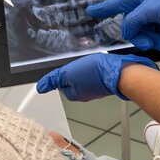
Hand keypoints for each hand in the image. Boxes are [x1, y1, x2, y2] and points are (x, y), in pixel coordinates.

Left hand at [35, 53, 157, 100]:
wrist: (119, 72)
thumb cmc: (95, 73)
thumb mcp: (68, 73)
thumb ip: (53, 79)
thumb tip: (40, 88)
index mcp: (73, 94)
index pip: (60, 81)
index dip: (65, 71)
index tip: (72, 67)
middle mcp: (83, 94)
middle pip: (72, 78)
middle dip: (76, 69)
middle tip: (83, 64)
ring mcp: (94, 89)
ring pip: (83, 75)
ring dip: (86, 67)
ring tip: (92, 64)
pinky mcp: (104, 83)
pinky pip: (94, 74)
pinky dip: (95, 69)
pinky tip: (99, 66)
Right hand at [86, 0, 159, 51]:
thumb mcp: (149, 12)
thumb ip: (133, 22)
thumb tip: (127, 32)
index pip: (113, 4)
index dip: (101, 9)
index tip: (90, 12)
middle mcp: (141, 4)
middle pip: (130, 26)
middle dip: (139, 37)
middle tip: (149, 42)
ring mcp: (151, 13)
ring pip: (141, 33)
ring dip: (150, 40)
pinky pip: (152, 34)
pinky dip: (157, 40)